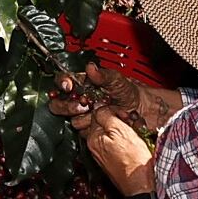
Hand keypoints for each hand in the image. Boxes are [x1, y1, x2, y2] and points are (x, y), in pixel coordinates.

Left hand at [50, 79, 158, 196]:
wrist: (141, 185)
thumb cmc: (133, 160)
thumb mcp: (121, 130)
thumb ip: (107, 116)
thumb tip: (99, 107)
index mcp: (93, 138)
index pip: (97, 113)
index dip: (112, 110)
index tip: (124, 115)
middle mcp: (94, 147)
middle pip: (103, 124)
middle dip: (117, 120)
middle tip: (129, 123)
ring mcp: (103, 155)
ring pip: (111, 133)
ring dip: (123, 130)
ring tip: (134, 133)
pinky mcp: (113, 161)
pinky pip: (116, 144)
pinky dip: (125, 141)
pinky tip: (134, 144)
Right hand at [59, 68, 183, 137]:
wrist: (139, 110)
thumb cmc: (129, 92)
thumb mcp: (117, 79)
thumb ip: (103, 74)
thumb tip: (91, 68)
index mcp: (83, 83)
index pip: (63, 81)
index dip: (62, 83)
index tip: (68, 86)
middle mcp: (79, 98)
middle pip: (59, 102)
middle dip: (68, 105)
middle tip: (82, 104)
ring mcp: (83, 114)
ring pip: (70, 118)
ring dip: (81, 116)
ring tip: (94, 112)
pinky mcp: (88, 128)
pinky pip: (80, 130)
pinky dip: (89, 126)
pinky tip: (98, 120)